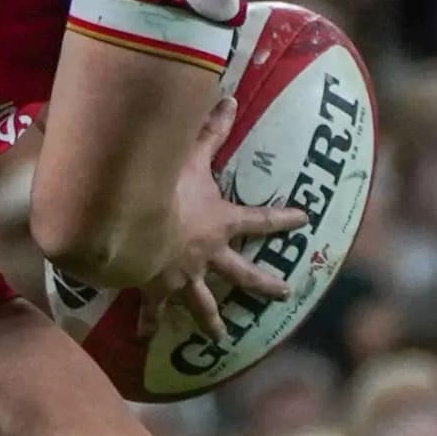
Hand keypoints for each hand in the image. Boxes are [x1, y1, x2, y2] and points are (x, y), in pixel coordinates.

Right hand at [144, 95, 305, 340]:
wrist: (131, 229)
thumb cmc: (164, 191)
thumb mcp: (189, 157)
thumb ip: (208, 130)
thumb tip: (228, 96)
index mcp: (221, 225)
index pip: (261, 219)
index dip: (283, 218)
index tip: (305, 219)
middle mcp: (208, 257)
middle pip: (243, 275)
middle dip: (263, 285)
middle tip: (283, 294)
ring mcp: (182, 277)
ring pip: (203, 304)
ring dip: (212, 321)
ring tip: (219, 337)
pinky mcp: (154, 290)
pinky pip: (153, 311)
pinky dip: (148, 324)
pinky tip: (146, 339)